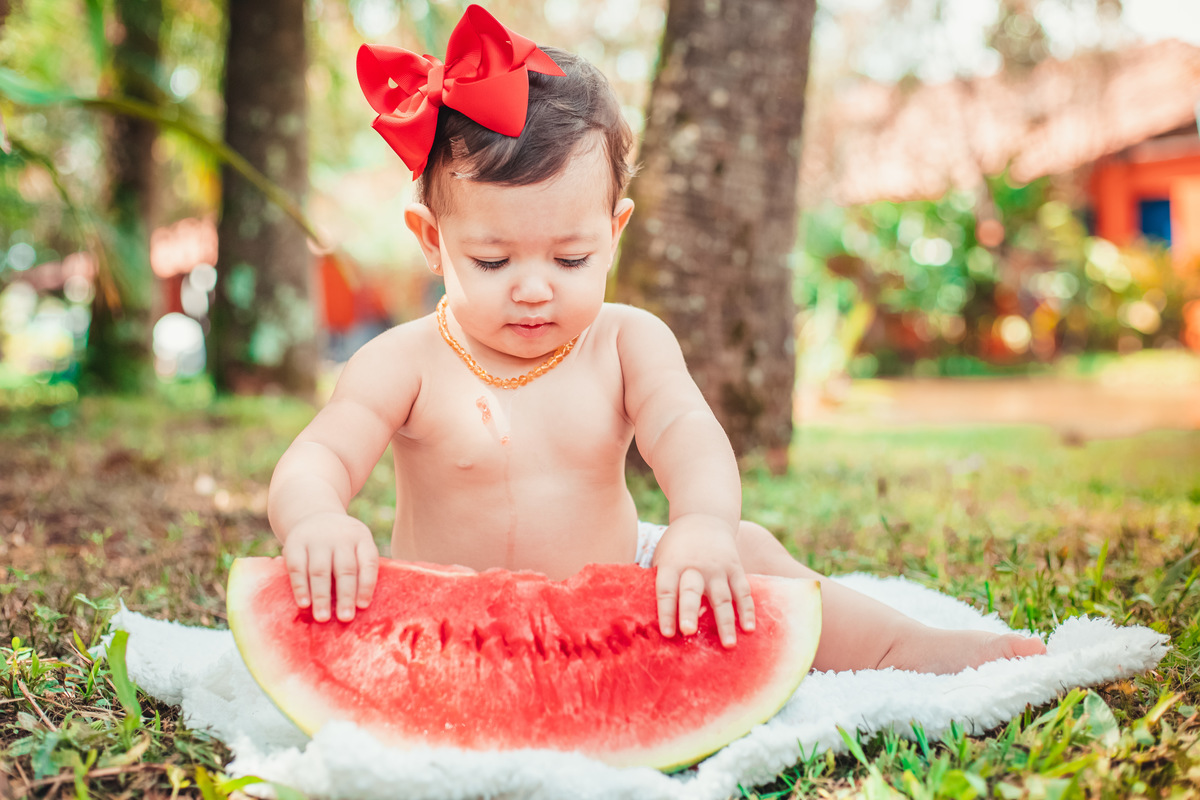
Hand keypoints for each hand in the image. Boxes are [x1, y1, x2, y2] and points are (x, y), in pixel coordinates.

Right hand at [280, 512, 378, 622]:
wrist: (315, 514)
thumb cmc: (342, 543)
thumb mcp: (357, 545)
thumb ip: (361, 568)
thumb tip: (361, 607)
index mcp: (361, 537)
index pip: (368, 562)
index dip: (366, 585)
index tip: (363, 606)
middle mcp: (340, 536)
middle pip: (345, 569)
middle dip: (345, 595)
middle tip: (345, 618)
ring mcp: (317, 539)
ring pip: (320, 570)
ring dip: (321, 596)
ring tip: (323, 618)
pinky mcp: (295, 543)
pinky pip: (297, 567)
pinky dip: (300, 587)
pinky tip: (304, 604)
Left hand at [651, 514, 754, 647]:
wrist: (704, 517)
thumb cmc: (676, 546)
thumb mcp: (662, 557)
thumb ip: (660, 583)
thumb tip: (646, 618)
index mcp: (672, 565)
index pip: (666, 590)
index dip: (666, 611)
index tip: (666, 633)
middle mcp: (695, 567)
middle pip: (691, 591)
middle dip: (689, 612)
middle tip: (688, 632)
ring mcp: (717, 568)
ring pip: (722, 597)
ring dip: (726, 622)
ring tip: (728, 645)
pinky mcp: (735, 568)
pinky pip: (742, 591)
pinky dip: (747, 610)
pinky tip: (749, 628)